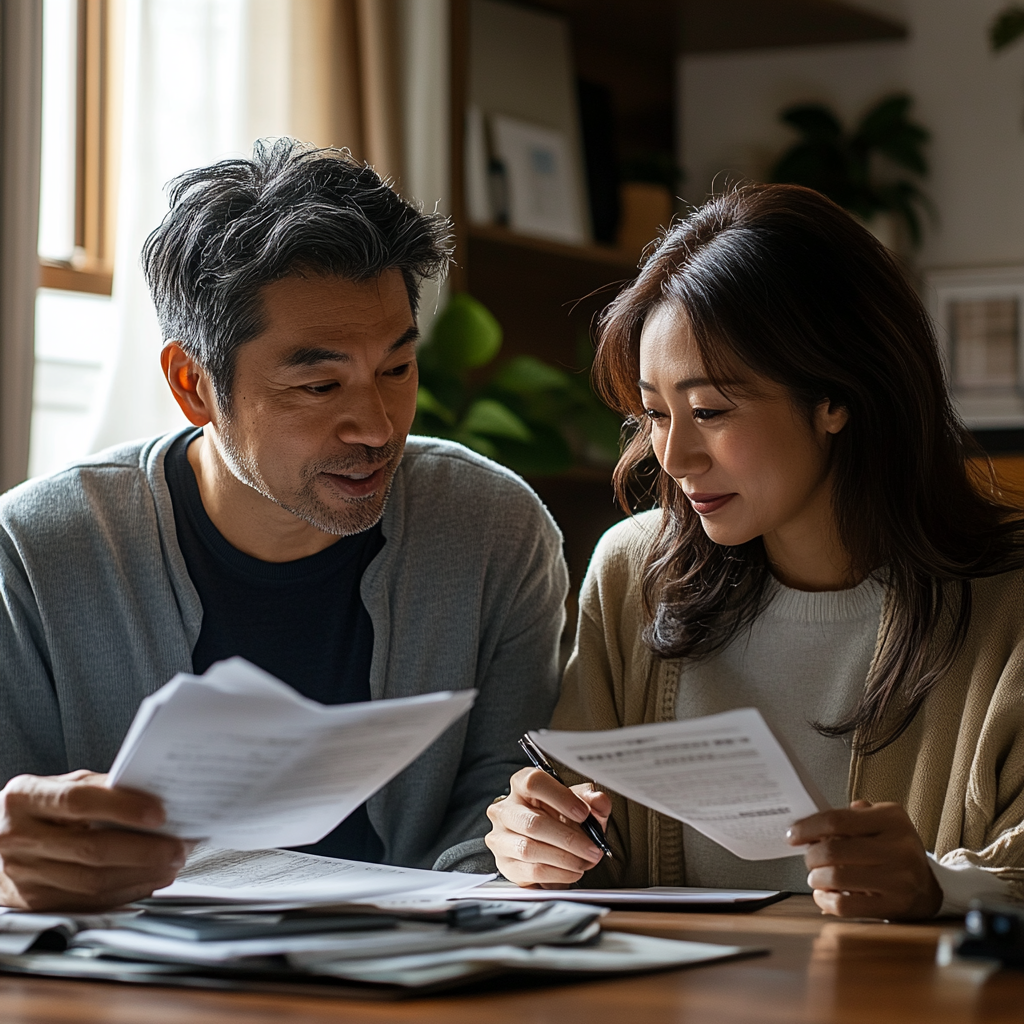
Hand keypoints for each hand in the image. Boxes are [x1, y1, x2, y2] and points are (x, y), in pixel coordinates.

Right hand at [0, 770, 187, 911]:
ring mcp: (24, 875)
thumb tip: (155, 795)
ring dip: (142, 874)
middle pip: (91, 849)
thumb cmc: (40, 809)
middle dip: (144, 850)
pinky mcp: (35, 903)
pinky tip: (151, 880)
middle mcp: (18, 837)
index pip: (78, 801)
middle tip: (179, 846)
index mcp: (25, 799)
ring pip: (93, 882)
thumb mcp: (59, 786)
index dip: (122, 807)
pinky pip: (89, 902)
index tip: (160, 813)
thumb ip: (99, 788)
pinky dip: (127, 892)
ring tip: (173, 862)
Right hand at [485, 768, 611, 887]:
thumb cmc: (561, 817)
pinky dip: (558, 874)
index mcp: (521, 785)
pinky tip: (573, 870)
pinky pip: (532, 871)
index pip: (534, 783)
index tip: (584, 813)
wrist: (550, 843)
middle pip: (532, 823)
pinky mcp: (506, 865)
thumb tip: (598, 800)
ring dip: (565, 859)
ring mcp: (501, 838)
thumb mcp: (581, 803)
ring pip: (530, 850)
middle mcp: (505, 810)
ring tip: (585, 860)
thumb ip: (592, 799)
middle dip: (569, 839)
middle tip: (592, 848)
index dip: (561, 798)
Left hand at [787, 799, 941, 919]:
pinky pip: (847, 905)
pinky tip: (823, 895)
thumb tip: (811, 824)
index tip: (792, 834)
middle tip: (809, 858)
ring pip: (837, 877)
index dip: (808, 827)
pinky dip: (826, 900)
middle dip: (811, 856)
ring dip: (816, 878)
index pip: (837, 820)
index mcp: (892, 819)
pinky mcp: (894, 906)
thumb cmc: (894, 848)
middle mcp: (898, 848)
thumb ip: (851, 817)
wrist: (930, 886)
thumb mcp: (882, 821)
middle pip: (833, 850)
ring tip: (816, 876)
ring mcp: (899, 879)